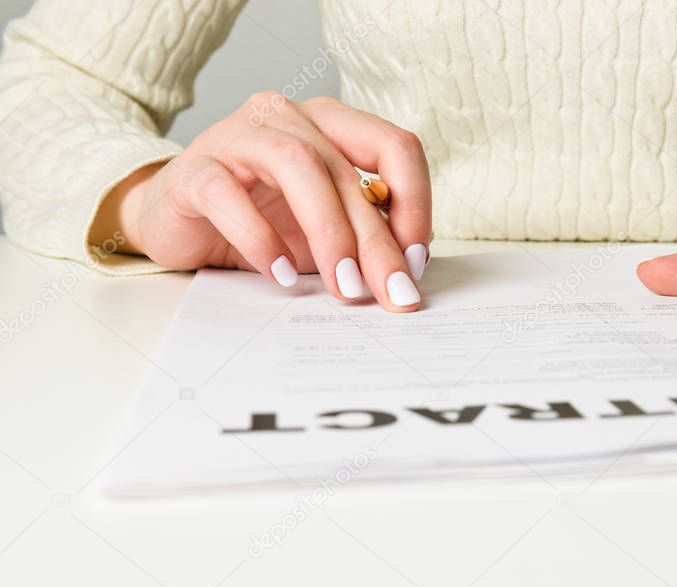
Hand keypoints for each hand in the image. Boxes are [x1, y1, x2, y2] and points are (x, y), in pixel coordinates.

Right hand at [93, 93, 430, 311]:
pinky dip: (260, 238)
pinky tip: (281, 275)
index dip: (416, 204)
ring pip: (298, 166)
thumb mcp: (323, 230)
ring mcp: (239, 136)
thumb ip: (363, 237)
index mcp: (331, 125)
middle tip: (392, 293)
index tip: (416, 261)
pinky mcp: (195, 169)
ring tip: (344, 287)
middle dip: (377, 241)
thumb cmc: (259, 220)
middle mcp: (289, 118)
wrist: (174, 222)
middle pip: (348, 171)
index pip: (394, 147)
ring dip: (329, 233)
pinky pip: (229, 195)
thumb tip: (407, 273)